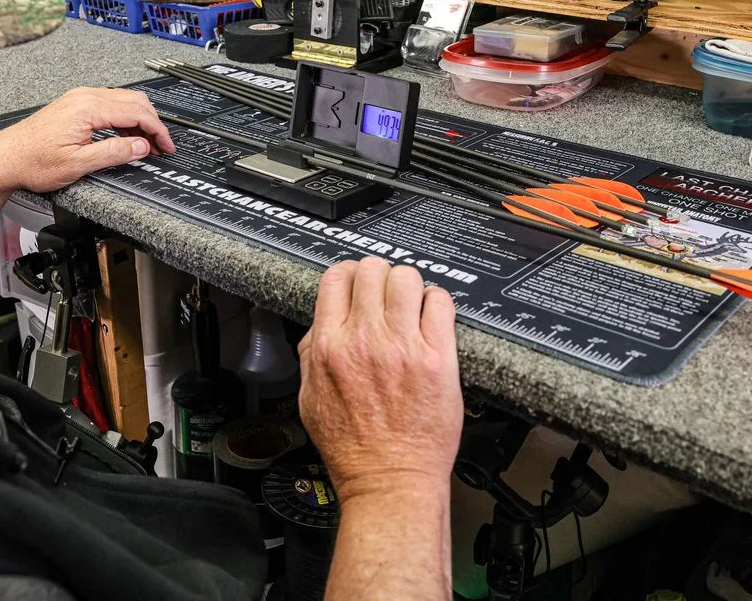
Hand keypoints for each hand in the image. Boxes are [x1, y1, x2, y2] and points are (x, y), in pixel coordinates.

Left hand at [0, 86, 174, 195]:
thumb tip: (141, 146)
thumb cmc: (33, 162)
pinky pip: (111, 103)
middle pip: (135, 101)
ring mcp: (79, 98)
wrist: (5, 159)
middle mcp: (85, 96)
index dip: (157, 130)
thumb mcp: (78, 164)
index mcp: (88, 108)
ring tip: (146, 144)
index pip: (137, 112)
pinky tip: (126, 135)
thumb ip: (114, 153)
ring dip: (140, 120)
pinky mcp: (75, 104)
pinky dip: (125, 118)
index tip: (166, 146)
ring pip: (124, 100)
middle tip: (161, 147)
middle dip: (153, 123)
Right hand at [298, 258, 462, 502]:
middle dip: (378, 277)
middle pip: (373, 270)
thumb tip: (322, 323)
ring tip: (409, 305)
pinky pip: (440, 303)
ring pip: (407, 277)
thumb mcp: (310, 399)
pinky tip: (431, 318)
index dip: (348, 275)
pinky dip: (436, 302)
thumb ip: (312, 354)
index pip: (337, 278)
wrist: (390, 481)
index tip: (357, 284)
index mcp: (330, 347)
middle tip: (384, 294)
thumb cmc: (353, 449)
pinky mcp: (437, 358)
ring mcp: (404, 346)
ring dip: (408, 286)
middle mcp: (365, 340)